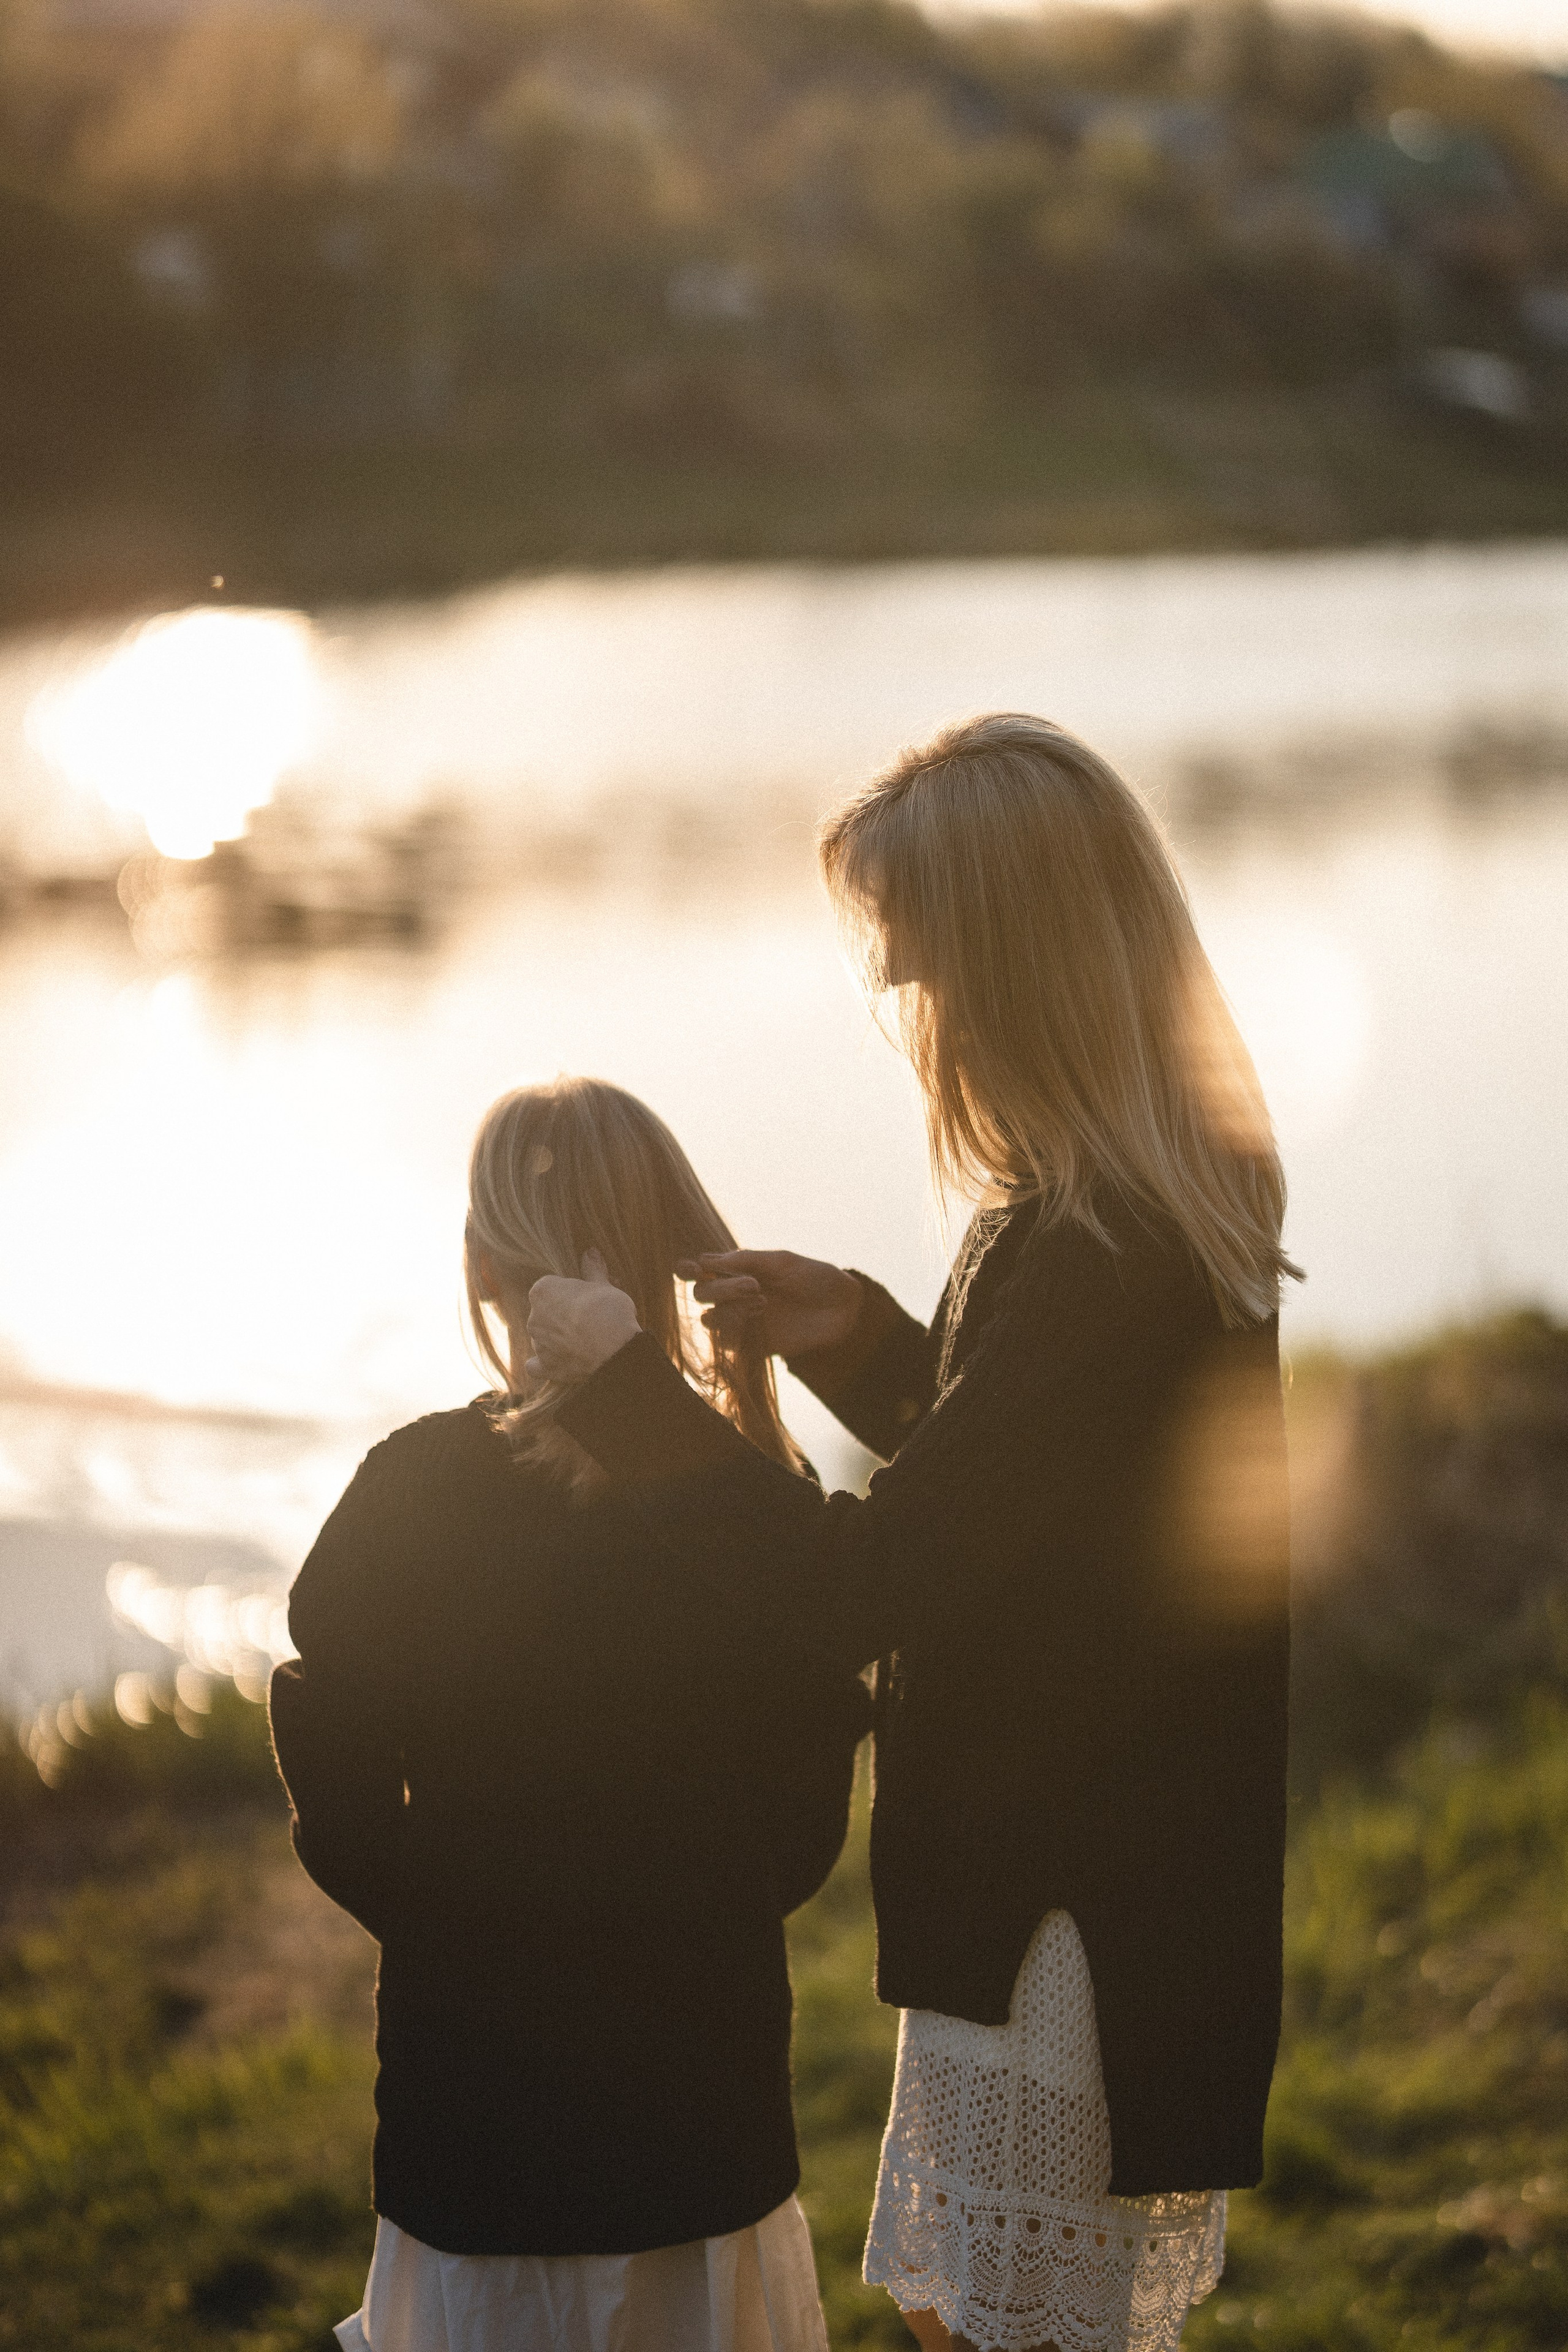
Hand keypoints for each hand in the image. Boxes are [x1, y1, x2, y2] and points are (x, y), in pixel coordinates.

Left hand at [525, 1251, 640, 1383]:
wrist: (615, 1348)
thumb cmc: (609, 1311)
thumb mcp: (604, 1285)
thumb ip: (593, 1269)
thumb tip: (590, 1252)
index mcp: (542, 1291)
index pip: (551, 1288)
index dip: (570, 1293)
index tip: (586, 1298)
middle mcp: (534, 1317)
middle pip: (546, 1313)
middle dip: (562, 1315)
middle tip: (588, 1319)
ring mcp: (538, 1343)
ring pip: (543, 1337)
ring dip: (557, 1338)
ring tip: (584, 1341)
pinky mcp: (545, 1366)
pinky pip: (536, 1365)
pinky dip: (543, 1364)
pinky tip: (557, 1361)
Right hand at [676, 1250, 861, 1361]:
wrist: (844, 1308)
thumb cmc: (816, 1277)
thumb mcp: (782, 1261)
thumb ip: (745, 1260)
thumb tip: (707, 1261)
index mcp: (738, 1271)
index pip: (699, 1271)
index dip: (687, 1270)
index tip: (695, 1269)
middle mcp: (735, 1296)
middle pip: (701, 1295)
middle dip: (721, 1289)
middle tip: (754, 1285)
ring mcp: (743, 1321)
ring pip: (709, 1320)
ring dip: (728, 1309)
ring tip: (762, 1301)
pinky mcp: (753, 1345)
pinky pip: (727, 1344)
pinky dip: (735, 1329)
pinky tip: (759, 1317)